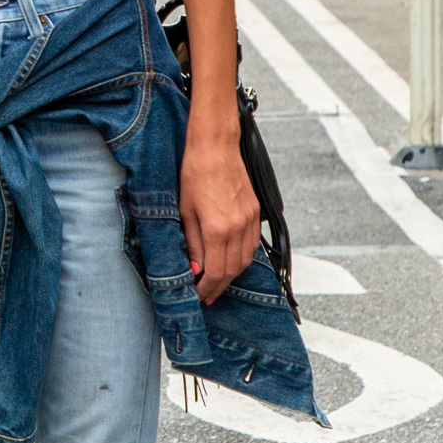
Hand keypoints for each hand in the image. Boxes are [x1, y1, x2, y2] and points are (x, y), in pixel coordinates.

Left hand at [179, 119, 260, 304]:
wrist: (215, 147)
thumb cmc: (194, 173)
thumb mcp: (185, 211)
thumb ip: (192, 244)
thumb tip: (196, 270)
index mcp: (218, 229)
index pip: (215, 272)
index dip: (206, 288)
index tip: (198, 296)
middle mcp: (238, 228)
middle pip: (232, 270)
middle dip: (219, 287)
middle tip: (207, 295)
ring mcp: (251, 220)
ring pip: (246, 260)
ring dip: (232, 274)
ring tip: (217, 281)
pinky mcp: (256, 212)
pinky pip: (253, 244)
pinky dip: (242, 257)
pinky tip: (231, 259)